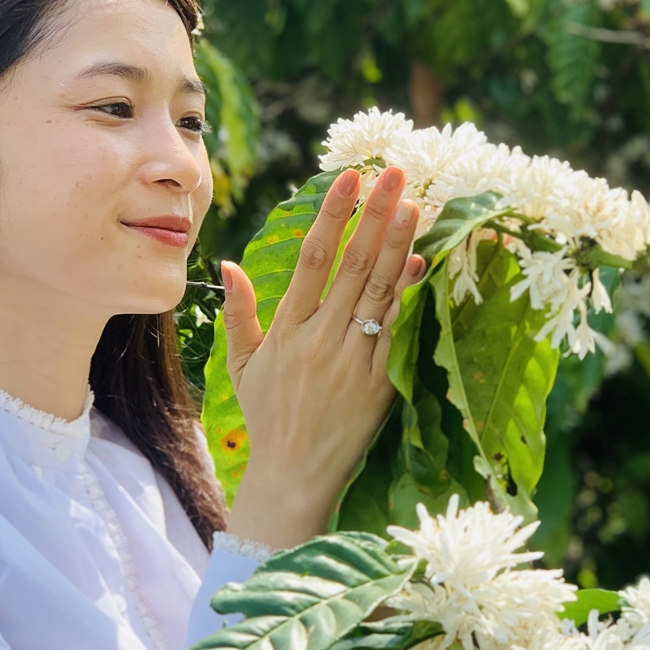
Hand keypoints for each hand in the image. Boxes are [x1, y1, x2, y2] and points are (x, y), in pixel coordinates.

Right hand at [219, 167, 423, 549]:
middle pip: (353, 265)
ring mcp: (353, 360)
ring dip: (399, 244)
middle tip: (396, 173)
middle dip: (376, 214)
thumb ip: (239, 312)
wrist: (294, 476)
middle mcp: (321, 338)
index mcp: (287, 329)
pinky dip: (409, 295)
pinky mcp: (379, 383)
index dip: (333, 215)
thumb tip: (227, 264)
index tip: (349, 178)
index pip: (313, 258)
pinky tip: (422, 262)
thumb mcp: (242, 365)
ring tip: (416, 204)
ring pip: (379, 291)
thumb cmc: (268, 418)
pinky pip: (397, 330)